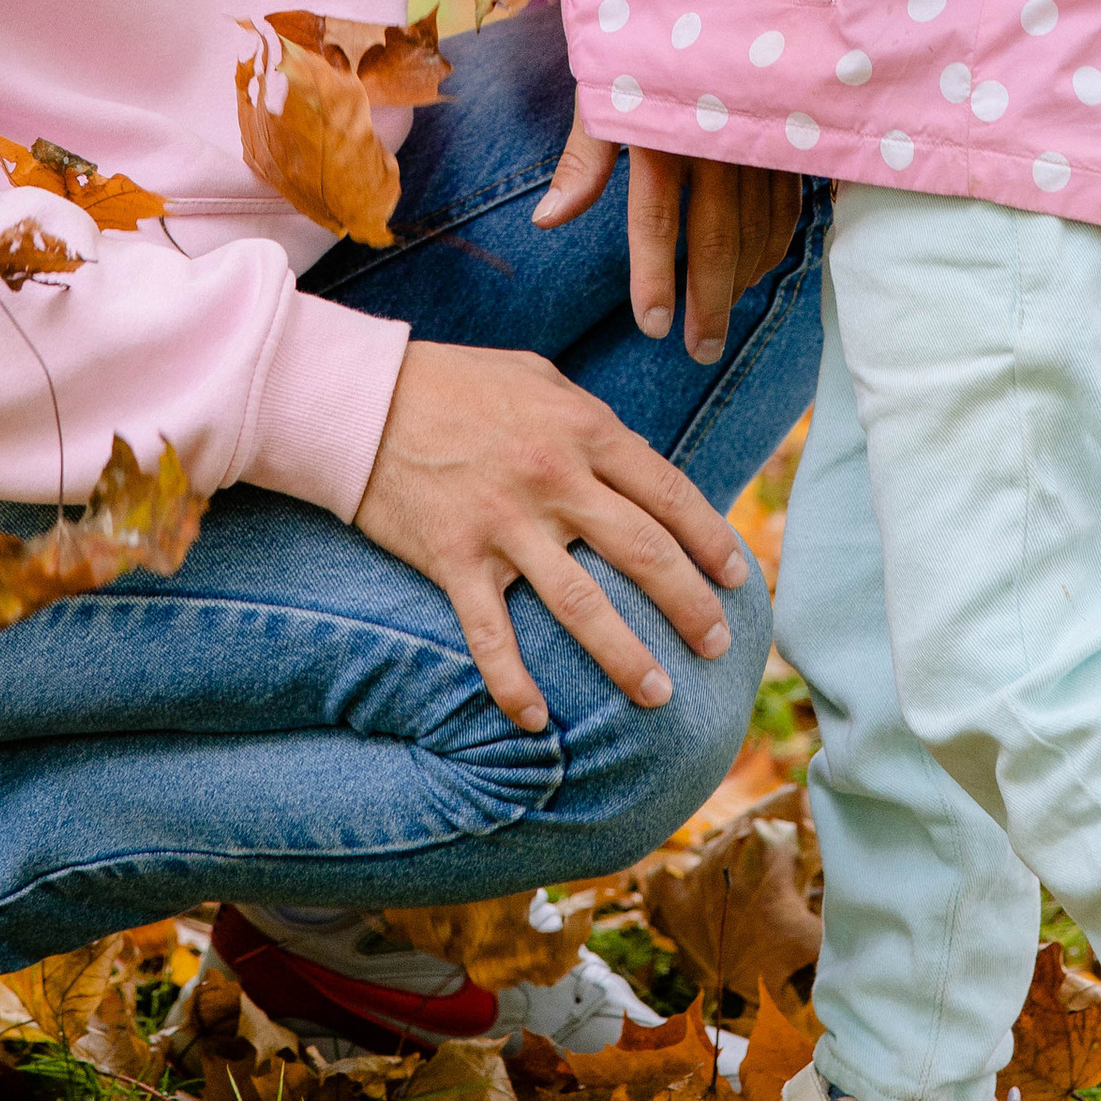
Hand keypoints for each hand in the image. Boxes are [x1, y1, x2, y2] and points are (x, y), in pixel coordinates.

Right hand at [350, 337, 750, 732]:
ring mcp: (503, 522)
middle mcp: (553, 478)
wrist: (362, 398)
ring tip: (657, 694)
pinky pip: (490, 635)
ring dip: (623, 655)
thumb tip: (633, 458)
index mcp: (582, 430)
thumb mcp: (537, 378)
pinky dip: (512, 683)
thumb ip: (588, 419)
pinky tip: (535, 721)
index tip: (738, 577)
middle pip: (641, 552)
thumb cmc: (456, 383)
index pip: (667, 492)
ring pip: (580, 603)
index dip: (710, 538)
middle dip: (688, 604)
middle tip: (716, 646)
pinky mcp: (454, 558)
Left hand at [534, 108, 805, 365]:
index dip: (655, 280)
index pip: (657, 223)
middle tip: (699, 351)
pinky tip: (758, 267)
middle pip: (716, 239)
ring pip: (758, 227)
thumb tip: (548, 222)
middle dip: (708, 303)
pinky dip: (774, 241)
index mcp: (662, 131)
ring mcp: (756, 138)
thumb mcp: (602, 88)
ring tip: (721, 317)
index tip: (651, 327)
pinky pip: (786, 201)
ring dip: (743, 279)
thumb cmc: (641, 35)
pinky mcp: (784, 132)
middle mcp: (715, 140)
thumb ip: (584, 160)